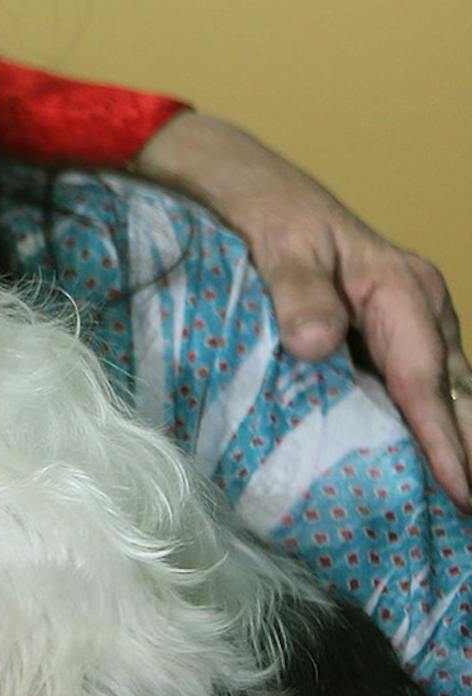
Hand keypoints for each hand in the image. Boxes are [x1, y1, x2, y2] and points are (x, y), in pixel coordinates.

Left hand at [129, 111, 470, 508]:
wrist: (246, 184)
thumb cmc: (263, 211)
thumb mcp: (276, 243)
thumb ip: (297, 292)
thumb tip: (318, 344)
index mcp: (400, 286)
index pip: (424, 378)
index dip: (443, 438)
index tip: (460, 488)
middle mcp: (418, 306)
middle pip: (454, 391)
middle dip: (469, 451)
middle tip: (470, 511)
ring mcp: (407, 321)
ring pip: (443, 391)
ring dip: (454, 442)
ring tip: (459, 499)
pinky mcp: (385, 334)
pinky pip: (417, 384)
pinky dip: (426, 422)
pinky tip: (423, 464)